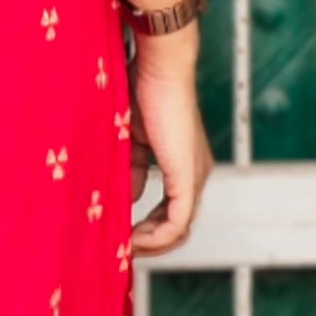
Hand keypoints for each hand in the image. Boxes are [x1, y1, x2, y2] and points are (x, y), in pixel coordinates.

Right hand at [127, 34, 210, 256]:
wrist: (160, 68)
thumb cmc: (143, 90)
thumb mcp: (131, 140)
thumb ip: (130, 170)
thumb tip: (124, 199)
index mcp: (184, 164)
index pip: (171, 210)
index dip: (147, 228)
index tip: (121, 234)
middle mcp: (195, 174)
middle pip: (177, 226)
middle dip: (148, 241)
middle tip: (120, 247)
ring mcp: (194, 177)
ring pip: (179, 229)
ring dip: (151, 243)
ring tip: (124, 247)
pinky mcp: (187, 178)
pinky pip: (177, 222)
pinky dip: (155, 236)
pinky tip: (133, 239)